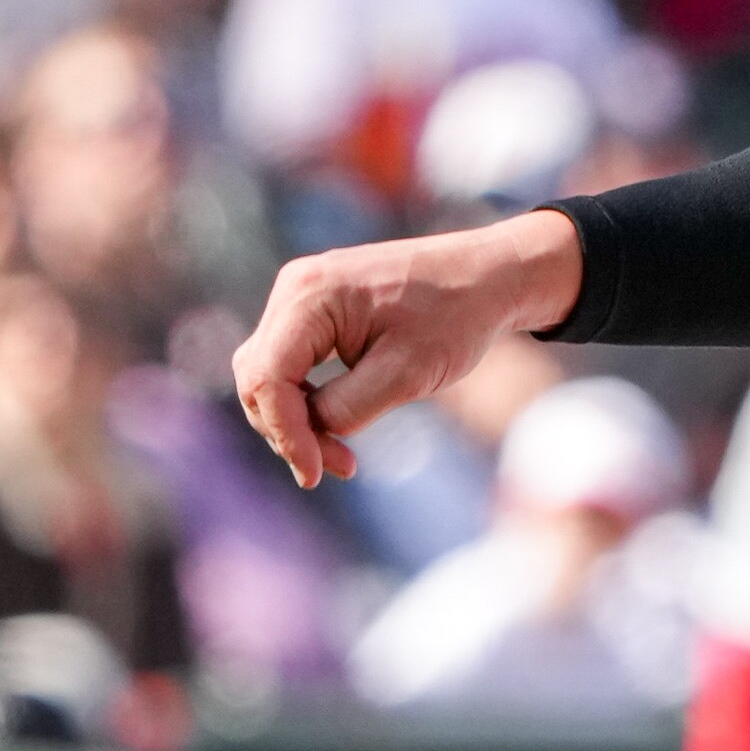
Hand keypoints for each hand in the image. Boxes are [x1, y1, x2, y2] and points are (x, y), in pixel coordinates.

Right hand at [232, 209, 583, 487]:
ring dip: (296, 420)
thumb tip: (307, 432)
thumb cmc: (457, 317)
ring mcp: (301, 296)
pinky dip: (307, 400)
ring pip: (270, 374)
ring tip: (342, 457)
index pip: (267, 378)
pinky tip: (336, 428)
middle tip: (336, 469)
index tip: (317, 474)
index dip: (285, 433)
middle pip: (259, 378)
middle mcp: (294, 289)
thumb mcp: (406, 373)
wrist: (490, 276)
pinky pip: (291, 362)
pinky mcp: (316, 309)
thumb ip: (346, 408)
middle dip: (289, 431)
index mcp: (309, 295)